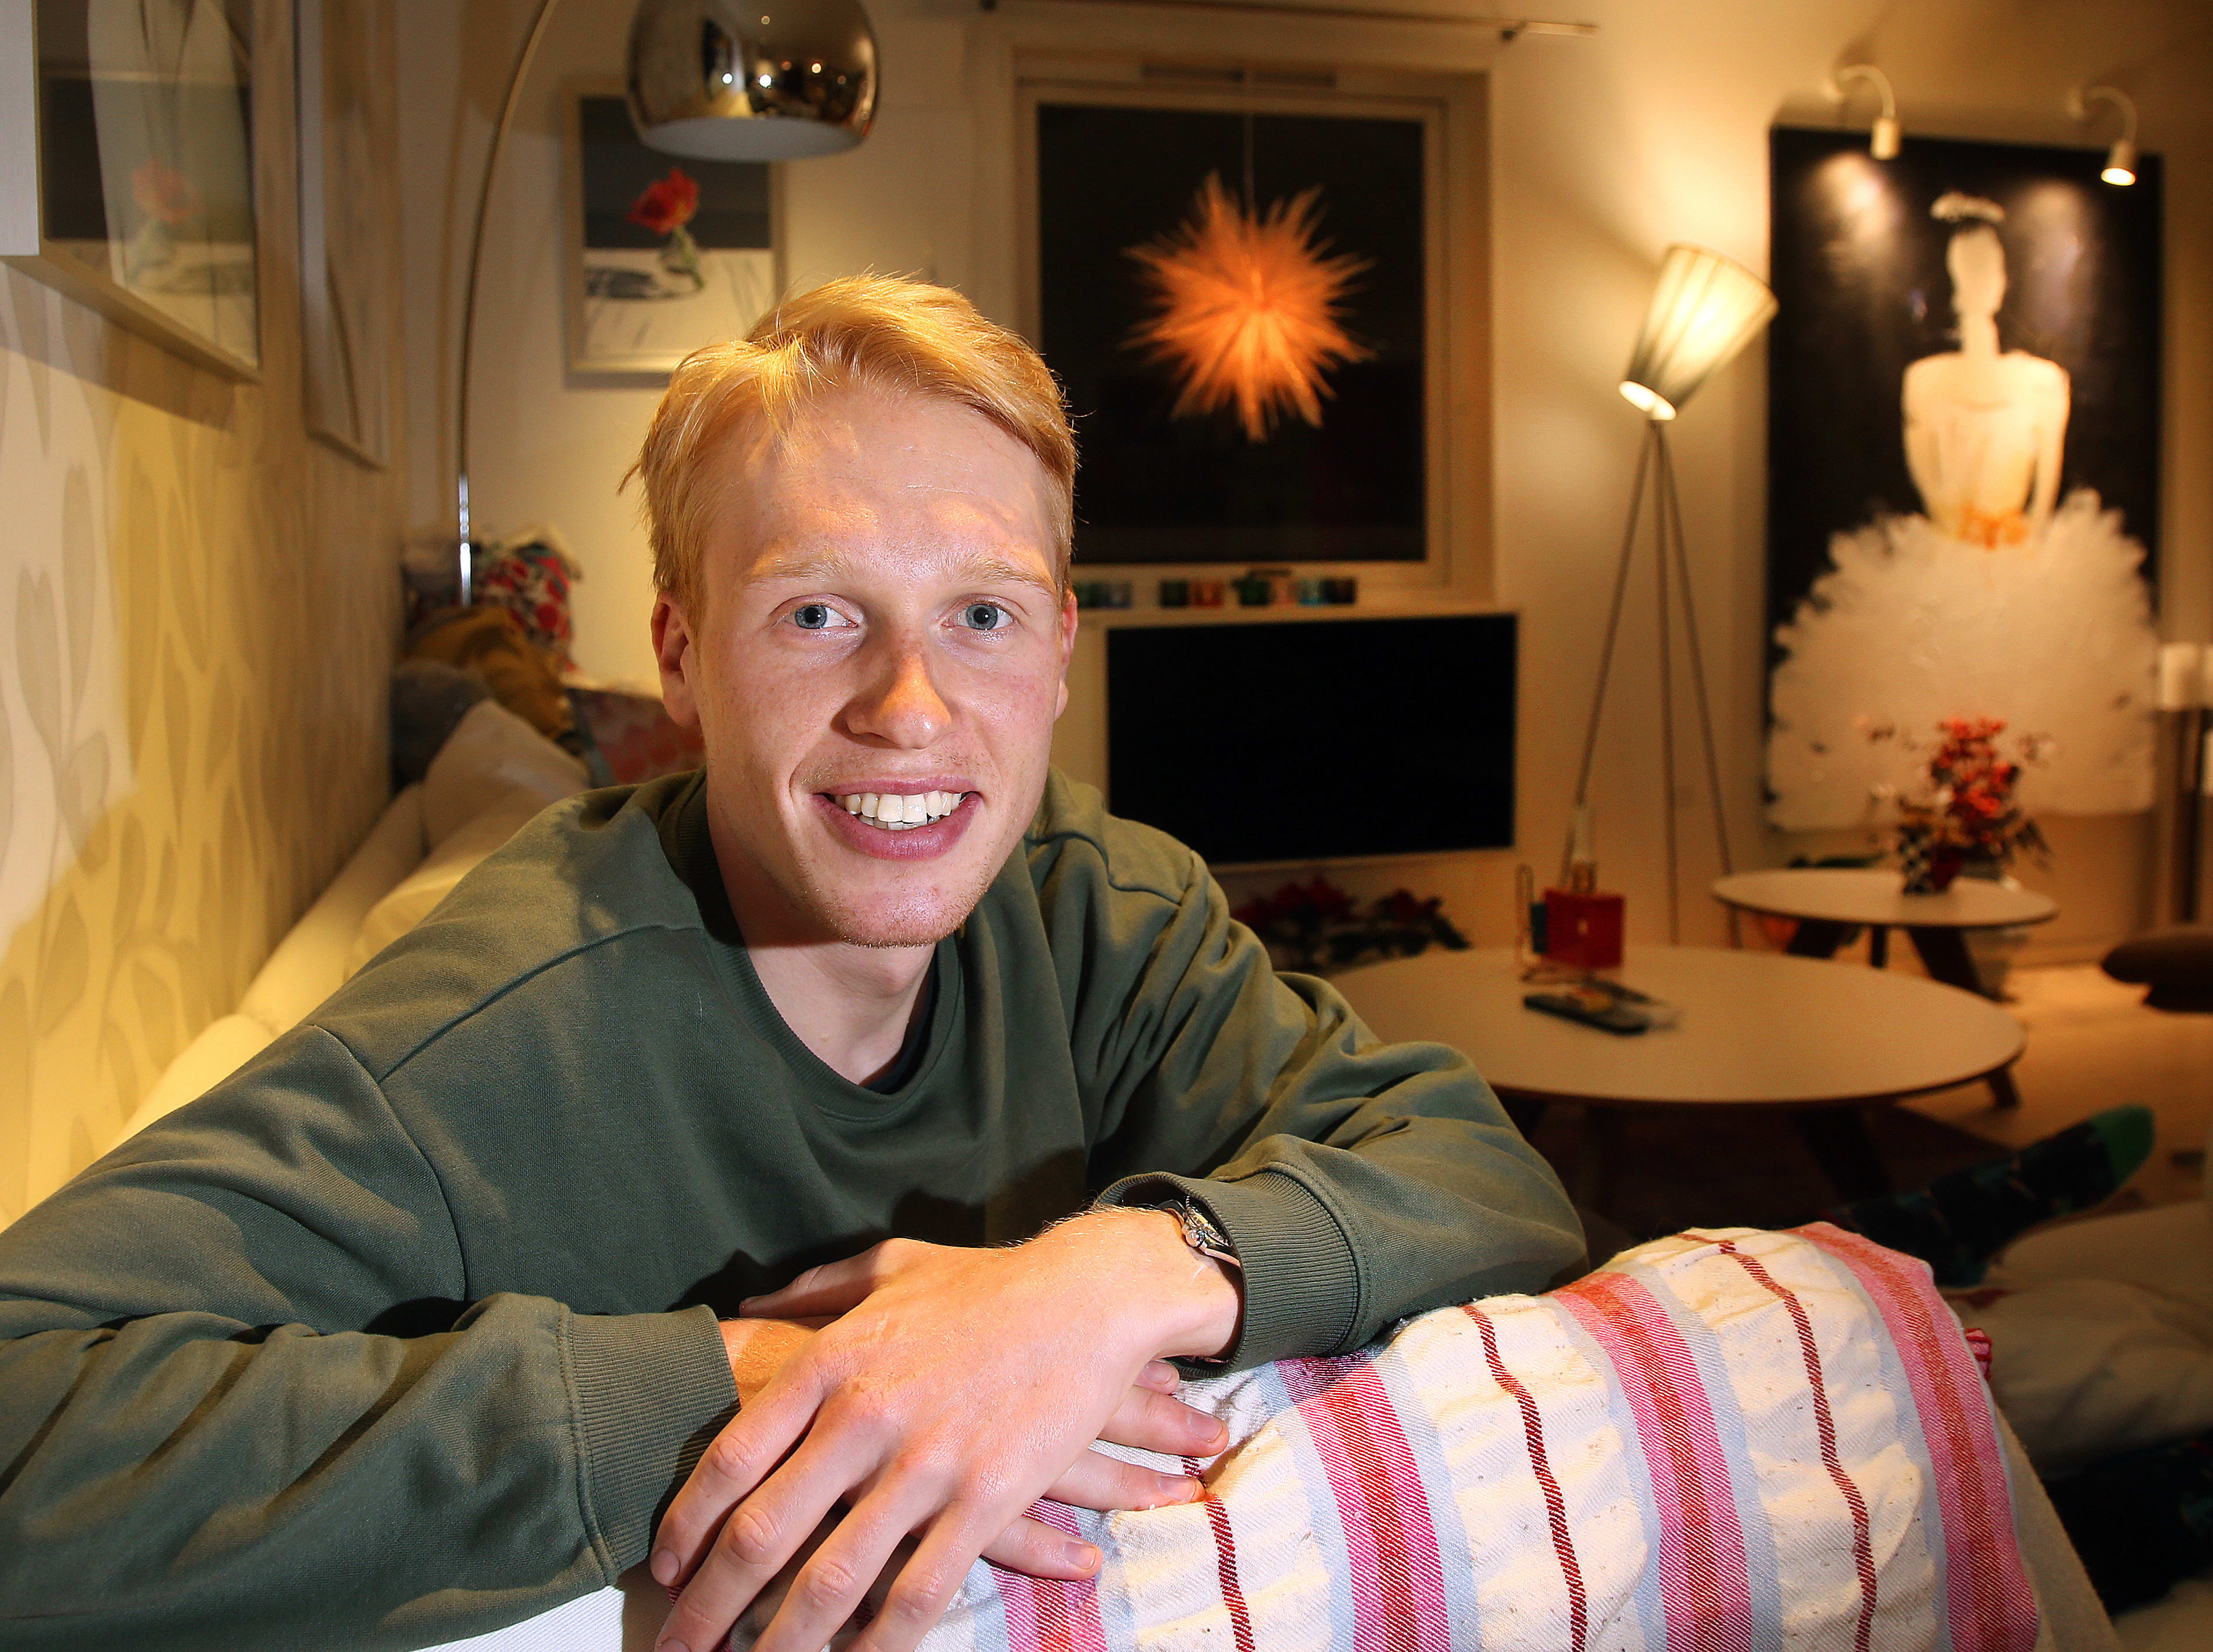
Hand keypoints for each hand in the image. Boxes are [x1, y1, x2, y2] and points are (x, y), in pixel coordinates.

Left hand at [652, 1212, 1240, 1651]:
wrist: (1090, 1293)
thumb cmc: (988, 1280)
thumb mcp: (889, 1266)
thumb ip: (812, 1289)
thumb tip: (747, 1304)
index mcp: (831, 1362)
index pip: (731, 1458)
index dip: (686, 1525)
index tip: (664, 1570)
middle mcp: (864, 1418)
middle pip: (761, 1534)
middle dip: (708, 1608)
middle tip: (676, 1651)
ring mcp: (925, 1464)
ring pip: (832, 1582)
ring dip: (783, 1643)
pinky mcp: (986, 1500)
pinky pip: (919, 1594)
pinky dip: (879, 1645)